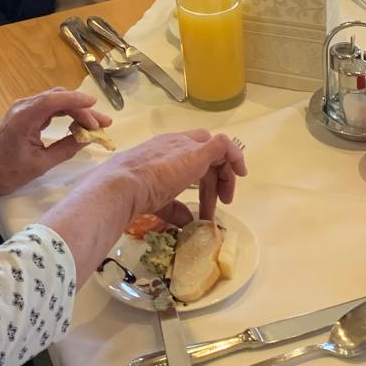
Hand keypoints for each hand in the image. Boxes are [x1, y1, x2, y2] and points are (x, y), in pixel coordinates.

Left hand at [0, 88, 111, 198]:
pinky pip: (49, 106)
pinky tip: (78, 122)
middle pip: (58, 99)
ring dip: (76, 110)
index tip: (95, 107)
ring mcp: (23, 108)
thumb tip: (87, 139)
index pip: (54, 101)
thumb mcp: (40, 165)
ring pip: (55, 101)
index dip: (76, 101)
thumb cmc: (7, 171)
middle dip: (83, 109)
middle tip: (104, 123)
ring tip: (96, 123)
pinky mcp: (25, 113)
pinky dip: (65, 112)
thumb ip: (65, 149)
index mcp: (24, 118)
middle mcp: (23, 107)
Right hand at [111, 130, 246, 223]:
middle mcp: (175, 143)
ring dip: (224, 176)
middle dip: (214, 180)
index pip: (188, 154)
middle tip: (218, 204)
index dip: (201, 174)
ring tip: (226, 200)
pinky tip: (240, 173)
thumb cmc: (135, 193)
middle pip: (204, 155)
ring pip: (215, 152)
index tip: (205, 196)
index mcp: (162, 151)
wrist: (125, 184)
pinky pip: (223, 145)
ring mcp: (187, 145)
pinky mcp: (198, 151)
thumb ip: (175, 210)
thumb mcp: (158, 202)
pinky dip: (234, 156)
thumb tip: (189, 221)